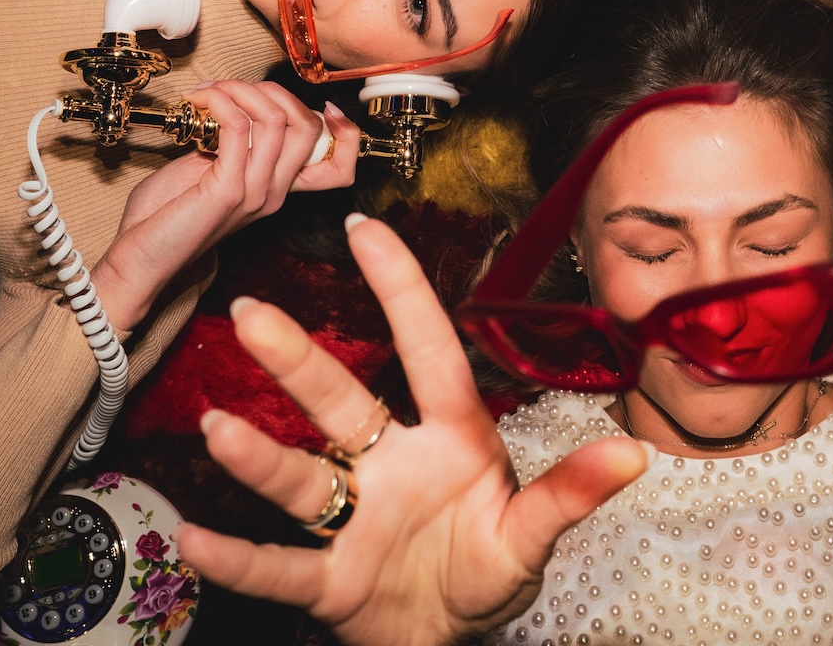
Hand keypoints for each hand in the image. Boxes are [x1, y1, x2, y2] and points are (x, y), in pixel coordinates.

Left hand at [90, 82, 360, 331]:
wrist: (139, 259)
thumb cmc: (166, 216)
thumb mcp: (212, 172)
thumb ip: (234, 144)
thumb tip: (234, 106)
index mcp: (277, 189)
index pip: (340, 167)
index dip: (345, 132)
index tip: (322, 105)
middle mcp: (274, 192)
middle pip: (308, 127)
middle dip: (273, 91)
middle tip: (233, 87)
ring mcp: (255, 192)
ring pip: (276, 120)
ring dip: (241, 90)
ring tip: (211, 90)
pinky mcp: (228, 190)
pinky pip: (238, 128)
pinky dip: (221, 102)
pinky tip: (201, 101)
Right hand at [179, 216, 650, 645]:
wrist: (448, 640)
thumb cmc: (488, 569)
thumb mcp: (533, 534)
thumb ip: (573, 492)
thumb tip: (635, 452)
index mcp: (450, 438)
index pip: (427, 350)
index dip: (400, 290)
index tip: (366, 227)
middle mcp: (391, 463)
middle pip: (341, 403)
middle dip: (299, 360)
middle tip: (252, 312)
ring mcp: (354, 518)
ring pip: (301, 476)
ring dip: (258, 455)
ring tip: (215, 426)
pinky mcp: (329, 579)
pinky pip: (281, 566)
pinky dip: (238, 558)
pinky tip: (197, 538)